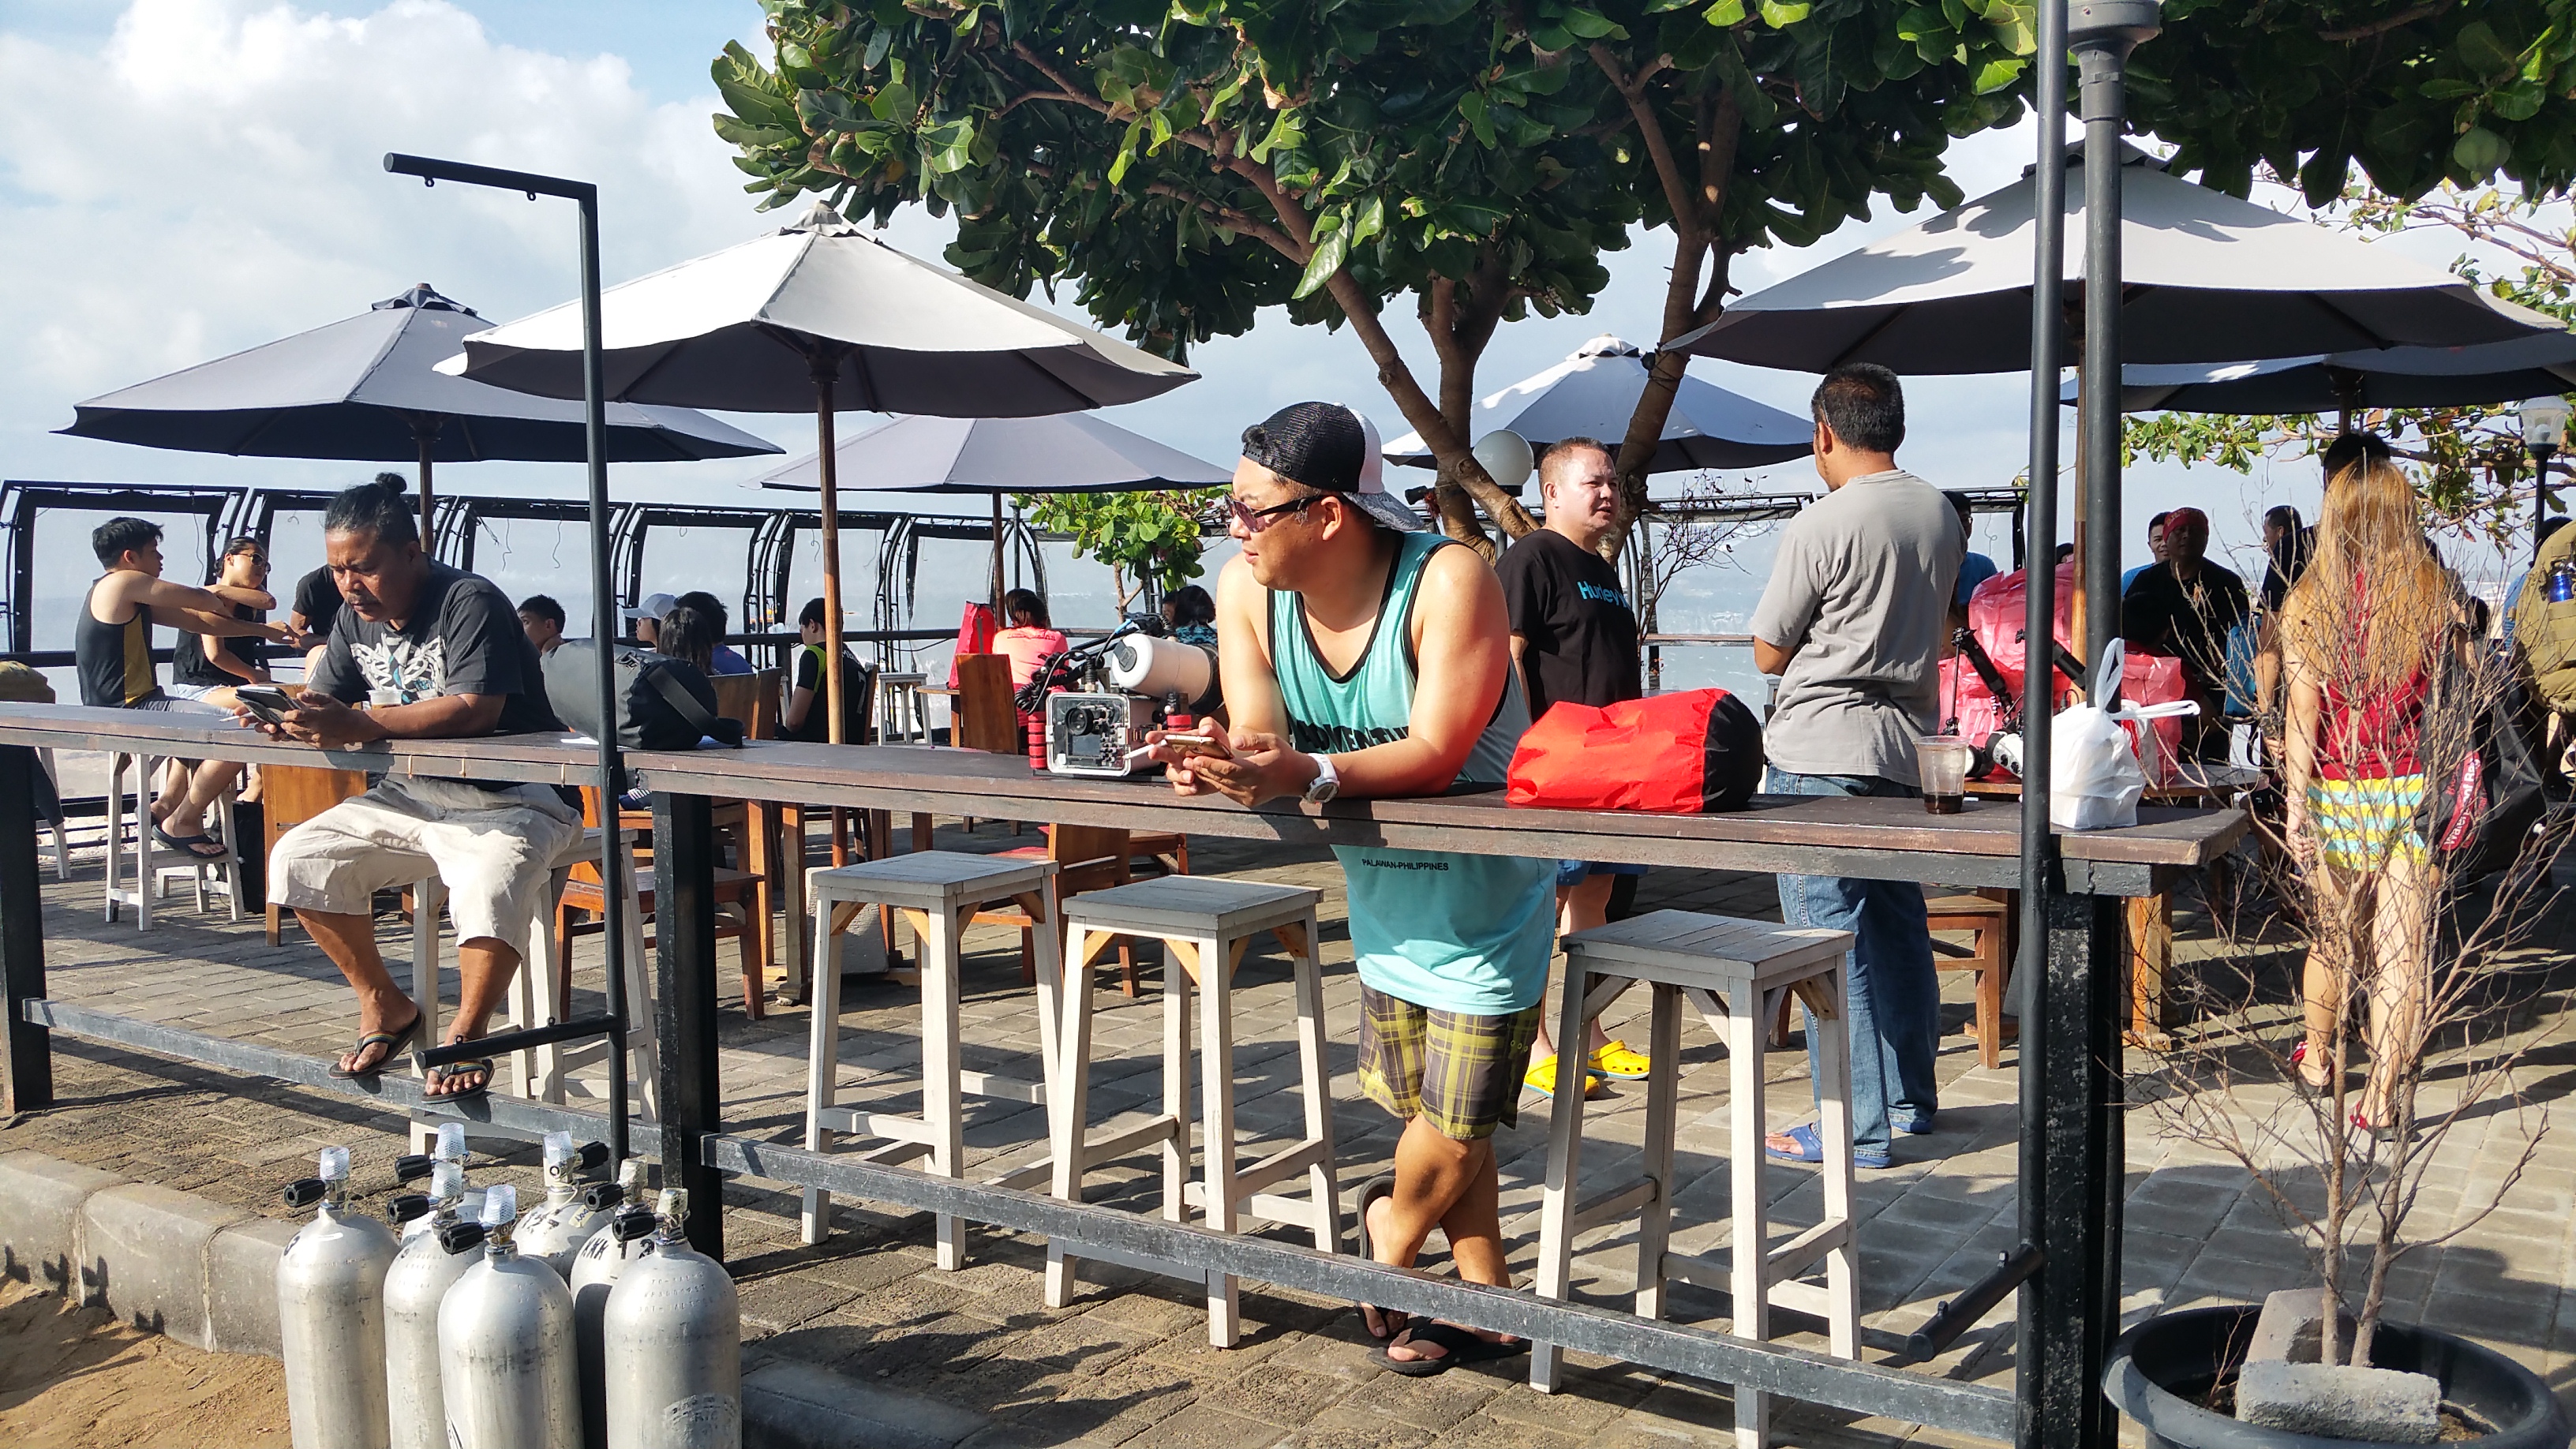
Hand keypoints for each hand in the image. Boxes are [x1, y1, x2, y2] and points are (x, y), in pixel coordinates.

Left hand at [267, 620, 301, 645]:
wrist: (264, 629)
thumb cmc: (271, 636)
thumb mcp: (279, 641)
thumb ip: (288, 642)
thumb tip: (294, 642)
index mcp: (287, 631)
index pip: (295, 634)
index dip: (298, 637)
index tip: (300, 639)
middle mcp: (286, 626)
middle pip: (292, 631)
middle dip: (292, 634)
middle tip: (292, 638)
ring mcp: (283, 623)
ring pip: (288, 627)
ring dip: (288, 630)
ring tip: (284, 634)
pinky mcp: (280, 621)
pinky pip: (284, 625)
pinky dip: (284, 627)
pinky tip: (280, 630)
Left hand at [270, 690, 382, 748]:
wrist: (354, 727)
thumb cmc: (341, 711)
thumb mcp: (328, 699)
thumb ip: (313, 696)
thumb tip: (299, 695)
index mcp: (314, 715)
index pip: (293, 716)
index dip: (287, 715)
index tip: (288, 713)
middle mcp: (313, 728)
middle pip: (291, 728)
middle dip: (286, 724)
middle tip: (286, 722)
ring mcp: (316, 738)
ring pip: (297, 736)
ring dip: (292, 731)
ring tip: (293, 727)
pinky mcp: (319, 745)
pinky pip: (305, 741)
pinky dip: (302, 737)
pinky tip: (305, 732)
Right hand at [1149, 721, 1229, 796]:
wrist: (1227, 764)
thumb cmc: (1217, 746)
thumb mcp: (1215, 732)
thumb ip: (1210, 725)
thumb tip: (1205, 729)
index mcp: (1180, 742)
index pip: (1166, 737)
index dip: (1157, 737)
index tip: (1150, 737)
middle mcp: (1177, 757)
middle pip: (1164, 755)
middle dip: (1158, 753)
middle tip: (1154, 753)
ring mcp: (1180, 772)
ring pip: (1173, 774)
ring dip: (1180, 775)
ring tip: (1190, 775)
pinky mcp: (1186, 786)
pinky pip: (1181, 789)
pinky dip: (1187, 789)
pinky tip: (1194, 787)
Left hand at [1189, 730, 1311, 807]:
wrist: (1298, 778)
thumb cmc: (1284, 756)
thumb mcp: (1272, 741)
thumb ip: (1252, 740)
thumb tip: (1233, 742)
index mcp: (1258, 770)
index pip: (1229, 768)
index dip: (1210, 764)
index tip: (1195, 758)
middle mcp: (1253, 786)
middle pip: (1222, 779)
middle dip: (1203, 770)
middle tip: (1186, 761)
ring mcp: (1250, 797)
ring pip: (1223, 788)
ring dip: (1208, 778)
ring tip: (1193, 767)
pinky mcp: (1249, 802)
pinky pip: (1229, 793)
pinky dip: (1218, 784)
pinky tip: (1209, 775)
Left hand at [2283, 800, 2316, 869]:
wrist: (2299, 811)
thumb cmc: (2305, 821)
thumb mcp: (2312, 835)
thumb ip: (2316, 843)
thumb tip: (2324, 852)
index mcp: (2296, 845)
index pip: (2300, 857)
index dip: (2309, 858)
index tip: (2319, 854)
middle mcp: (2291, 843)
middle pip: (2300, 855)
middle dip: (2309, 854)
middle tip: (2315, 849)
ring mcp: (2290, 839)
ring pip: (2299, 849)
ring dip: (2308, 846)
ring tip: (2314, 841)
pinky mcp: (2290, 833)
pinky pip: (2299, 841)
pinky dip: (2306, 841)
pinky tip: (2312, 838)